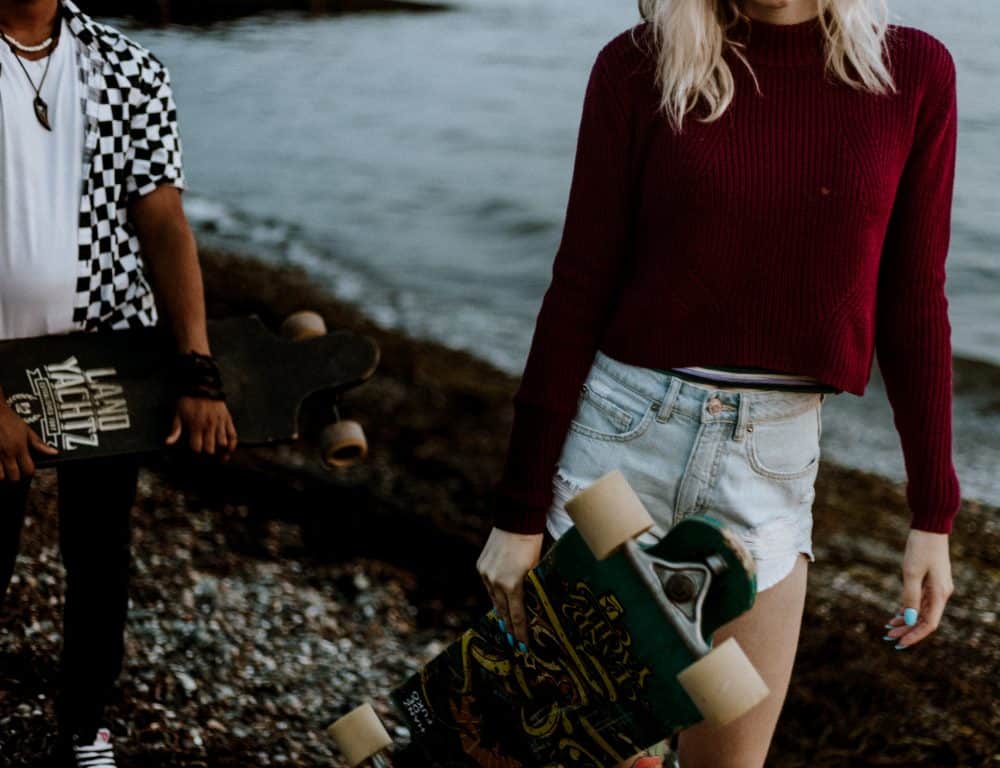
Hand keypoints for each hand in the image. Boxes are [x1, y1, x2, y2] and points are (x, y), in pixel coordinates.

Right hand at [0, 401, 57, 481]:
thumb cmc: (8, 419)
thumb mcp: (26, 429)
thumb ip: (38, 444)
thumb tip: (54, 452)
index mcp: (19, 448)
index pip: (28, 470)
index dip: (29, 473)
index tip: (28, 470)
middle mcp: (7, 454)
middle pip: (14, 477)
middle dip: (16, 478)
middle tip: (15, 474)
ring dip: (3, 476)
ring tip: (4, 471)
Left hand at [165, 397, 237, 459]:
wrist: (202, 385)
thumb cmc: (188, 400)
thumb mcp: (177, 414)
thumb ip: (175, 430)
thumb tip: (168, 443)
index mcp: (195, 426)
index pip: (196, 448)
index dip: (196, 456)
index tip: (195, 459)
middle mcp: (208, 427)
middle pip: (210, 449)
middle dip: (208, 457)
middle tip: (206, 460)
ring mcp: (219, 423)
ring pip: (222, 444)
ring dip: (221, 453)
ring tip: (219, 459)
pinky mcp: (227, 419)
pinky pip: (233, 435)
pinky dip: (233, 444)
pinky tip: (229, 450)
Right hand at [476, 527, 542, 649]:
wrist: (517, 520)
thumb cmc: (534, 543)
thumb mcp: (536, 569)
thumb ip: (532, 588)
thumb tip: (534, 606)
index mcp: (512, 584)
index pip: (517, 615)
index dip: (520, 632)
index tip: (523, 646)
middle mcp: (496, 582)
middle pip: (503, 611)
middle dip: (509, 628)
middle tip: (514, 643)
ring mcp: (486, 574)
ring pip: (494, 599)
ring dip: (501, 612)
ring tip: (506, 627)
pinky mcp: (481, 566)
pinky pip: (488, 586)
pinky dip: (495, 595)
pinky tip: (499, 603)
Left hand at [883, 530, 953, 648]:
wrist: (929, 527)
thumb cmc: (920, 549)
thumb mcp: (911, 573)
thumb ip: (910, 597)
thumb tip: (909, 619)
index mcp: (940, 594)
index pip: (928, 624)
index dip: (914, 635)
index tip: (899, 643)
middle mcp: (941, 594)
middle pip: (924, 619)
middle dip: (907, 629)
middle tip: (888, 636)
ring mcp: (937, 587)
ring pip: (921, 610)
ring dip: (906, 620)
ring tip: (888, 627)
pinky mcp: (931, 581)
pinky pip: (921, 600)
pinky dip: (909, 608)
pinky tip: (897, 614)